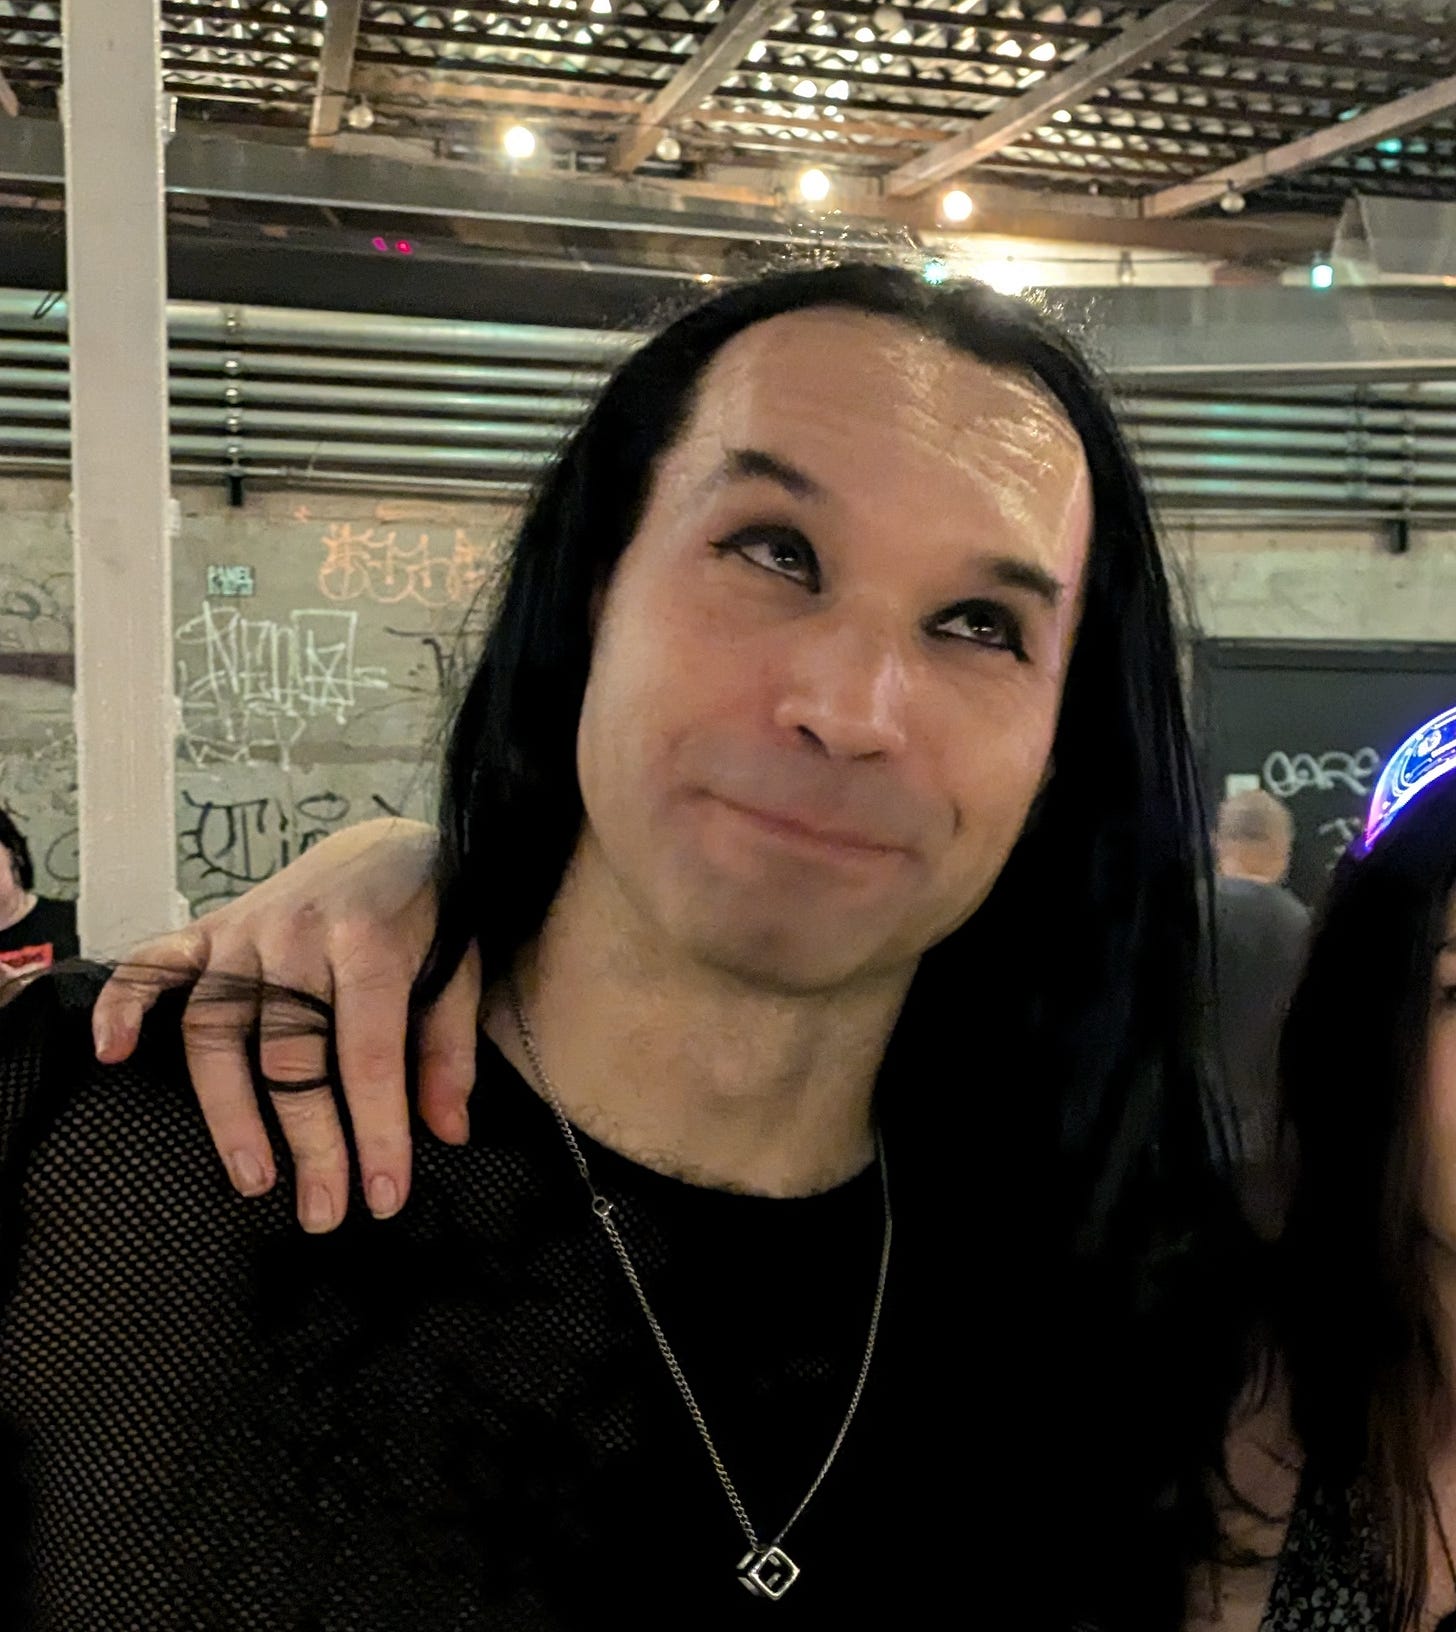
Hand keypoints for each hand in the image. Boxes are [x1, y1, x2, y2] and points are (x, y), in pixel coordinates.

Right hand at [92, 817, 480, 1232]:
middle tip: (322, 1211)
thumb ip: (450, 1048)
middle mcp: (300, 936)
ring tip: (251, 1178)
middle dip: (309, 1141)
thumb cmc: (430, 915)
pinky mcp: (210, 927)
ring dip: (228, 1110)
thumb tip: (447, 1132)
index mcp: (371, 941)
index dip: (376, 1130)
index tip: (382, 1196)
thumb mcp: (462, 967)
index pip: (368, 1054)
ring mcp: (246, 930)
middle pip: (291, 1054)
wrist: (388, 844)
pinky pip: (154, 964)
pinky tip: (111, 1055)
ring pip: (217, 1029)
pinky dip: (123, 1004)